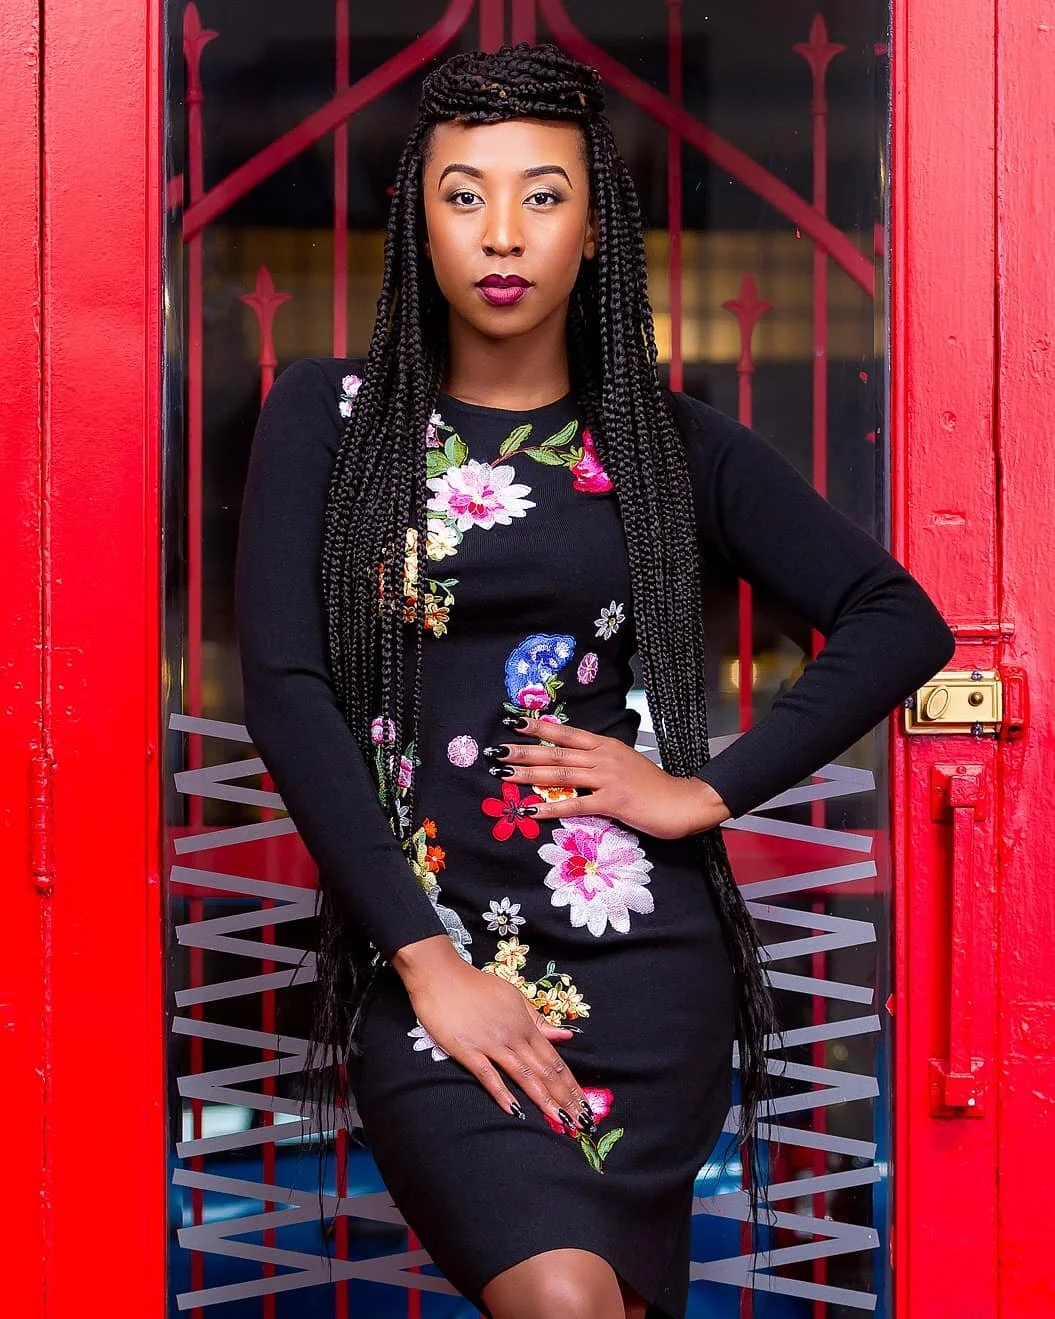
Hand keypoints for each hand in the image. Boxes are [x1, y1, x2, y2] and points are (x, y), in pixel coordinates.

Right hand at [391, 935, 597, 1133]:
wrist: (441, 975)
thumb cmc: (477, 985)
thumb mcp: (513, 996)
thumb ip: (538, 1019)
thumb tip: (566, 1036)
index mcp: (525, 1025)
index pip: (554, 1060)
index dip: (570, 1085)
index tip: (584, 1106)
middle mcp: (514, 1036)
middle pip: (544, 1071)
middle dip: (564, 1098)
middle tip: (581, 1123)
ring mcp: (491, 1044)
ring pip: (523, 1075)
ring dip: (543, 1099)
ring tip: (560, 1120)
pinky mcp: (467, 1050)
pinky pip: (488, 1075)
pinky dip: (502, 1092)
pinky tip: (514, 1110)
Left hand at [484, 716, 731, 838]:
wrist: (682, 802)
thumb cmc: (653, 786)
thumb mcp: (625, 764)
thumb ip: (599, 762)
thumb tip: (573, 763)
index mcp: (605, 746)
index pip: (566, 734)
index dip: (538, 728)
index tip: (513, 723)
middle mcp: (603, 757)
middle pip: (556, 753)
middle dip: (523, 752)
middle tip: (496, 752)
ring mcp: (607, 778)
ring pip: (560, 775)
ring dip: (529, 776)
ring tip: (505, 775)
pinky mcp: (612, 801)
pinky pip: (575, 804)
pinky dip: (550, 808)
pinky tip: (531, 810)